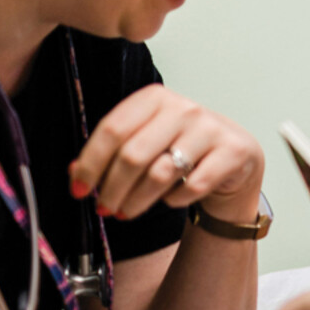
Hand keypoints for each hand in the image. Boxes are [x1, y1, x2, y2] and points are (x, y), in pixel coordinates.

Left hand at [68, 84, 263, 222]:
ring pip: (160, 174)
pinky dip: (175, 199)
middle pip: (133, 155)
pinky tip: (171, 198)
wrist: (234, 155)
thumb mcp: (146, 141)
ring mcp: (210, 129)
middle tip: (104, 207)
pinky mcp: (231, 152)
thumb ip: (111, 152)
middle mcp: (183, 109)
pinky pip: (192, 186)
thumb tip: (76, 173)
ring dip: (137, 200)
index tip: (79, 188)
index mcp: (155, 98)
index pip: (112, 130)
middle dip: (112, 189)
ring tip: (128, 211)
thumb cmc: (183, 147)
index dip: (90, 163)